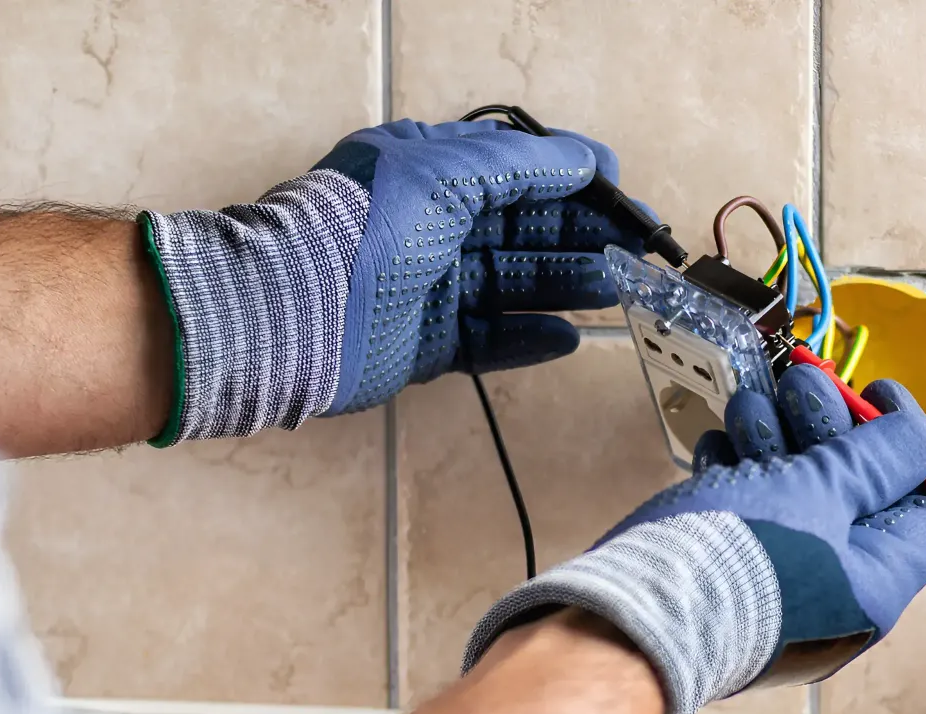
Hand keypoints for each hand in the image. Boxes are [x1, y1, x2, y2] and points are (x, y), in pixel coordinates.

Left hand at [312, 119, 650, 413]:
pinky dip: (528, 337)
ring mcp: (428, 287)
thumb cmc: (364, 227)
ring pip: (511, 282)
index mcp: (427, 171)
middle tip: (634, 247)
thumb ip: (518, 163)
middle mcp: (429, 225)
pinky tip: (569, 337)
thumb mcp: (443, 172)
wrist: (291, 311)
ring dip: (564, 283)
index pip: (511, 167)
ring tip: (613, 288)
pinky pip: (489, 339)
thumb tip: (584, 158)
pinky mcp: (425, 343)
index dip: (568, 175)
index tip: (618, 187)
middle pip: (519, 227)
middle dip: (578, 234)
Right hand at [464, 364, 925, 713]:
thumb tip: (914, 438)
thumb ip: (877, 460)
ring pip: (795, 491)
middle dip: (829, 425)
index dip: (910, 445)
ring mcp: (777, 582)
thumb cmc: (737, 559)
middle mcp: (835, 592)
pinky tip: (719, 449)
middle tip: (802, 385)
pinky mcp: (727, 571)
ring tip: (750, 407)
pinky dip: (737, 468)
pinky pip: (748, 510)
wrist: (633, 615)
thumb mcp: (823, 493)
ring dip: (776, 435)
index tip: (876, 394)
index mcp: (876, 586)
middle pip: (855, 491)